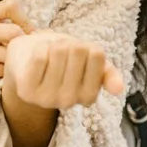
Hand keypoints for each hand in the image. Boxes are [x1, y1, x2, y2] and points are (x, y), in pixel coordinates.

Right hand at [0, 0, 33, 121]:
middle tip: (20, 57)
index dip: (24, 20)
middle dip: (21, 46)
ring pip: (7, 53)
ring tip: (11, 68)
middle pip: (12, 31)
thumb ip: (24, 33)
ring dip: (13, 63)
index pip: (11, 5)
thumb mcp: (7, 41)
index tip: (25, 34)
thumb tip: (49, 34)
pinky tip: (3, 76)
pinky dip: (6, 75)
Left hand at [2, 31, 124, 110]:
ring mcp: (47, 99)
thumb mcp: (90, 63)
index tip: (80, 55)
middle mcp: (69, 102)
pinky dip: (39, 48)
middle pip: (78, 50)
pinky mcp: (27, 91)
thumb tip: (119, 89)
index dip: (87, 47)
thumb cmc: (63, 60)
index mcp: (89, 96)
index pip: (97, 55)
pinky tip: (37, 56)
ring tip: (49, 54)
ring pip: (58, 52)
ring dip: (53, 45)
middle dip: (69, 44)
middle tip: (61, 53)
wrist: (28, 61)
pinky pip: (40, 56)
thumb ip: (108, 73)